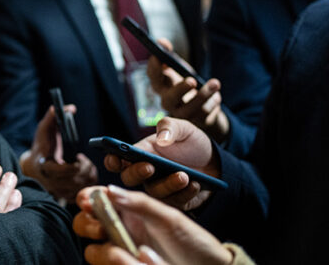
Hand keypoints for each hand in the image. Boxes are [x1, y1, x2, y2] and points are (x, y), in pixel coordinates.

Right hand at [20, 105, 97, 201]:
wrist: (33, 167)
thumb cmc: (41, 146)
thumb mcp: (44, 130)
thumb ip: (54, 117)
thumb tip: (70, 108)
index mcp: (45, 167)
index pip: (65, 170)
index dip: (76, 164)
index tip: (79, 157)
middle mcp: (51, 183)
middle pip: (78, 179)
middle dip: (85, 167)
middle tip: (83, 159)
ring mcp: (58, 192)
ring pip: (83, 186)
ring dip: (88, 174)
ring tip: (83, 165)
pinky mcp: (65, 197)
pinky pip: (84, 192)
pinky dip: (87, 183)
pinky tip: (82, 174)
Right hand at [73, 185, 234, 264]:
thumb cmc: (193, 240)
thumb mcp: (170, 217)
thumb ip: (140, 203)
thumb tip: (109, 191)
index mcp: (128, 211)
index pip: (95, 200)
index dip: (86, 198)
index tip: (88, 202)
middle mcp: (120, 232)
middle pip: (84, 226)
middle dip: (87, 225)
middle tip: (102, 229)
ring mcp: (123, 254)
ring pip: (94, 253)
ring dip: (104, 252)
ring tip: (124, 254)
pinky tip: (143, 262)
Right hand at [102, 118, 217, 210]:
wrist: (216, 163)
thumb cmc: (193, 144)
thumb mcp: (184, 128)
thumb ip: (170, 127)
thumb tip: (161, 139)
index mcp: (141, 153)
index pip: (117, 160)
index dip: (112, 161)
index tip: (115, 158)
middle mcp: (146, 173)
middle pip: (129, 179)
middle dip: (137, 173)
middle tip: (150, 166)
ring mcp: (159, 188)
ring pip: (154, 192)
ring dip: (168, 184)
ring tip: (184, 175)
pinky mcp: (175, 201)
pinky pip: (175, 202)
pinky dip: (185, 193)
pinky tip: (196, 184)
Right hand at [147, 39, 228, 141]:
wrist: (201, 104)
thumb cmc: (185, 81)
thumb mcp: (178, 66)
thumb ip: (169, 54)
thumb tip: (161, 42)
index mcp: (161, 85)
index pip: (153, 76)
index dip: (154, 67)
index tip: (158, 55)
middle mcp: (167, 101)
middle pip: (169, 98)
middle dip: (180, 89)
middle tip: (192, 80)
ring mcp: (181, 113)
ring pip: (190, 109)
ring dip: (204, 95)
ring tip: (215, 83)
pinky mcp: (195, 121)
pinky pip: (204, 114)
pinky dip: (212, 102)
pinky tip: (217, 96)